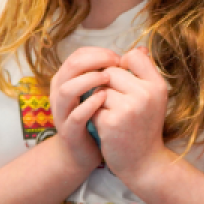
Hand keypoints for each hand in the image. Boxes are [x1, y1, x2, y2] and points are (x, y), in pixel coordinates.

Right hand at [49, 47, 119, 170]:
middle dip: (94, 60)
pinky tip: (104, 100)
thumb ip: (119, 71)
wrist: (83, 153)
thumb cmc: (98, 117)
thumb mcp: (108, 92)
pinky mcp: (69, 131)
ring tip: (107, 78)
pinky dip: (89, 105)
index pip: (78, 55)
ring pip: (66, 89)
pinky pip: (75, 116)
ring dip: (88, 80)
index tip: (117, 57)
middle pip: (71, 66)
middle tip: (115, 63)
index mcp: (69, 80)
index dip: (98, 52)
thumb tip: (142, 50)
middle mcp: (61, 93)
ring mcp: (63, 112)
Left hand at [92, 47, 170, 184]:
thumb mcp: (153, 97)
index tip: (124, 82)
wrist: (144, 162)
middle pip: (111, 71)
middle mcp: (146, 94)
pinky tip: (107, 128)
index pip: (133, 55)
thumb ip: (144, 72)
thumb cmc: (145, 126)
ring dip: (100, 101)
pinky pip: (92, 105)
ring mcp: (128, 108)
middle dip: (108, 86)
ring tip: (114, 116)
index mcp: (158, 85)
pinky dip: (95, 116)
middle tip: (119, 105)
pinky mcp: (111, 121)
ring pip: (99, 88)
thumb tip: (136, 49)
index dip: (123, 66)